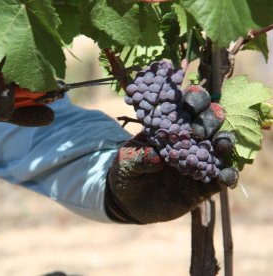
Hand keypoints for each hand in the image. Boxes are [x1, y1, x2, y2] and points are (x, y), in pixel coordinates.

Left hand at [105, 104, 237, 223]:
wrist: (128, 202)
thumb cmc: (126, 172)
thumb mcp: (126, 162)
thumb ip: (138, 158)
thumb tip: (155, 157)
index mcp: (169, 126)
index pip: (185, 106)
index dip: (192, 99)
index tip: (190, 100)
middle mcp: (189, 140)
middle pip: (208, 122)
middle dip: (210, 119)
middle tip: (199, 129)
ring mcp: (199, 161)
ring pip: (219, 147)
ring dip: (224, 142)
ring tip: (222, 143)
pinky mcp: (204, 185)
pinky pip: (221, 178)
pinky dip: (228, 176)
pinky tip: (227, 176)